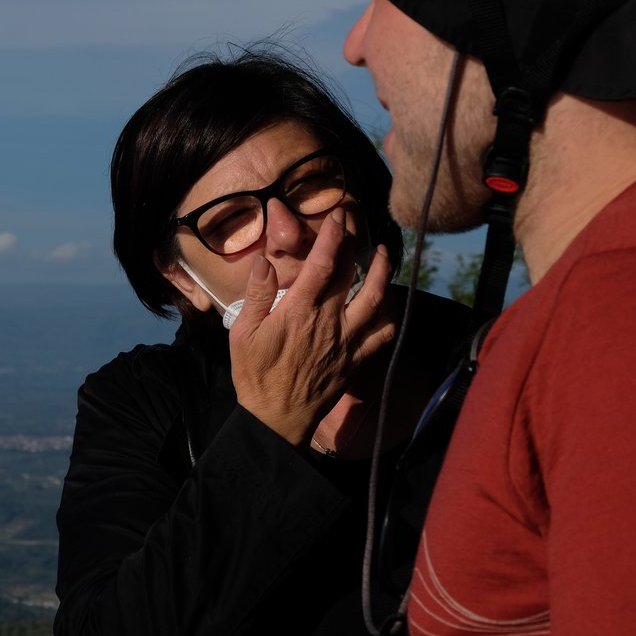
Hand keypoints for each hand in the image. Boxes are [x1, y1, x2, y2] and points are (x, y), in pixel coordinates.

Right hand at [228, 211, 396, 445]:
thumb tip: (265, 261)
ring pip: (377, 301)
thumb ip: (257, 295)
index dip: (333, 236)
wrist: (276, 419)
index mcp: (300, 312)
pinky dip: (392, 314)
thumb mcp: (243, 333)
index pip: (323, 264)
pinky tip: (389, 301)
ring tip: (384, 255)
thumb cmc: (255, 375)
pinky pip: (384, 334)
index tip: (338, 216)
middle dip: (357, 245)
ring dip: (384, 274)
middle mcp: (329, 322)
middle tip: (357, 226)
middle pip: (353, 275)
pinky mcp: (356, 359)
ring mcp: (347, 341)